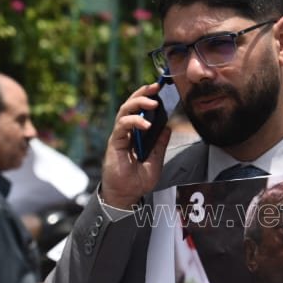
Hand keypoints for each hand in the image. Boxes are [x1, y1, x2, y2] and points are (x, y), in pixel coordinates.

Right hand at [100, 81, 170, 208]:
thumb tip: (168, 127)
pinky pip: (122, 126)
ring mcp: (120, 136)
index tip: (160, 89)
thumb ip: (160, 144)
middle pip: (131, 105)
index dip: (148, 98)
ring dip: (139, 103)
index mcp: (136, 134)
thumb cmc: (137, 181)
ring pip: (125, 111)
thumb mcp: (156, 161)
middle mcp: (127, 132)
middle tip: (156, 86)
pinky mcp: (115, 142)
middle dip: (143, 94)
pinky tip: (146, 125)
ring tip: (153, 103)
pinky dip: (134, 121)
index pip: (141, 111)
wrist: (126, 196)